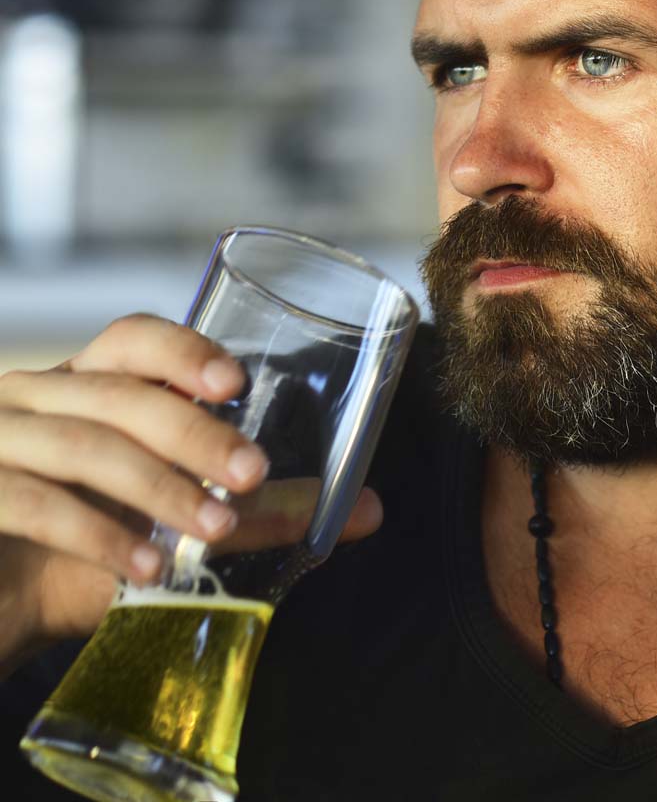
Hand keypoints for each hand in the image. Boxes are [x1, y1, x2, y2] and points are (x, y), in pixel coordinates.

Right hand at [0, 314, 382, 674]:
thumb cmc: (91, 553)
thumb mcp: (176, 525)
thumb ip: (260, 512)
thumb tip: (368, 509)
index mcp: (88, 383)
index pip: (133, 338)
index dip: (183, 350)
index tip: (236, 382)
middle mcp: (36, 397)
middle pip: (122, 394)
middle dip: (195, 434)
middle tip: (254, 476)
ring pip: (85, 444)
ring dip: (159, 489)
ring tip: (217, 530)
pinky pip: (35, 502)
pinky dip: (99, 536)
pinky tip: (148, 570)